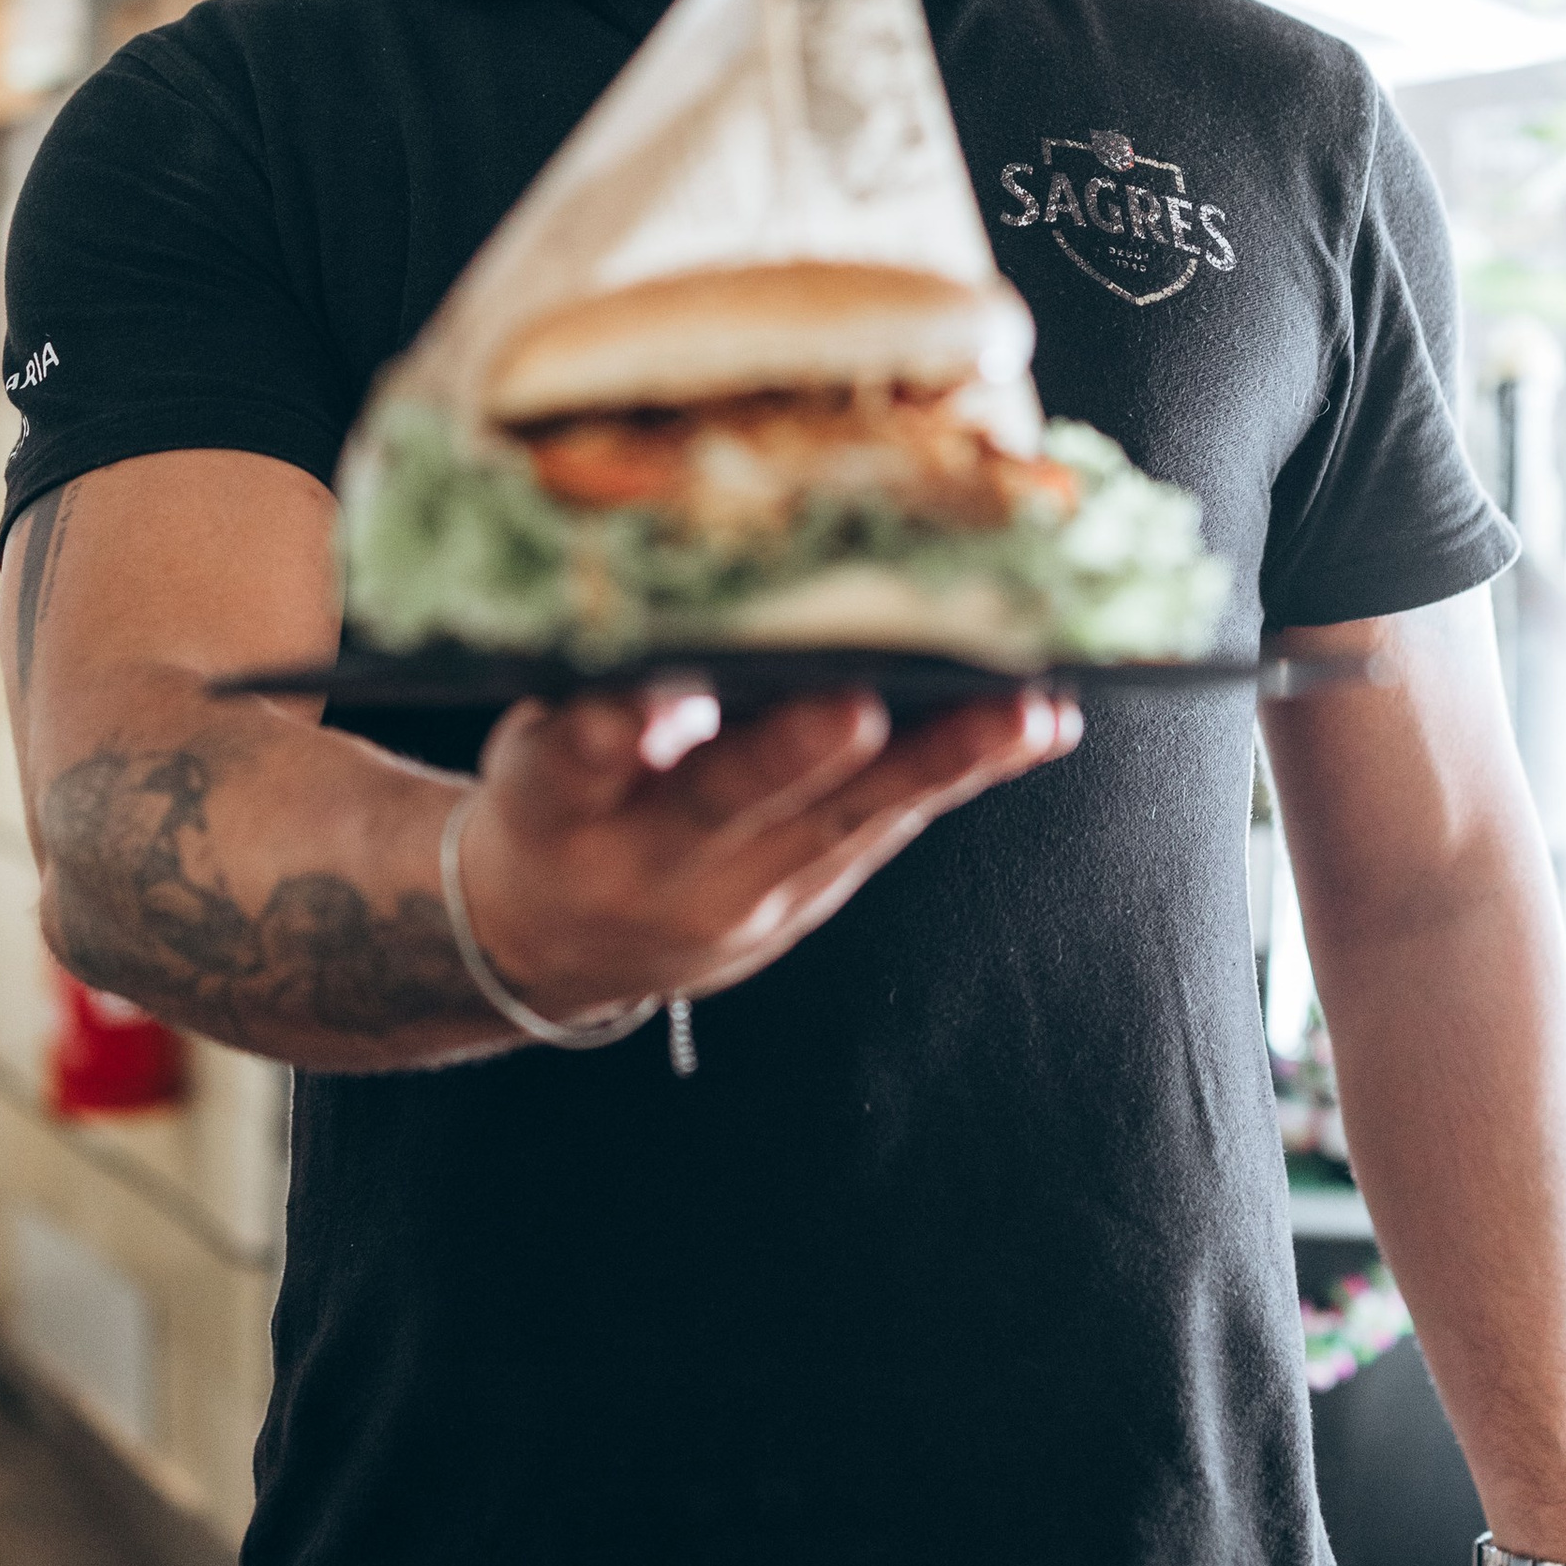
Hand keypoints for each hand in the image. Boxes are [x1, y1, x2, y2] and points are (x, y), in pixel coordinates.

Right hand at [462, 681, 1077, 1022]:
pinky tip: (1038, 727)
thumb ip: (585, 700)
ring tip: (1022, 713)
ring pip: (844, 820)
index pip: (575, 766)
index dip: (615, 734)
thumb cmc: (550, 798)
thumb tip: (666, 624)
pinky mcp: (807, 897)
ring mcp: (739, 892)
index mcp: (550, 806)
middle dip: (792, 758)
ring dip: (937, 762)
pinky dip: (963, 773)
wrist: (560, 941)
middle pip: (725, 803)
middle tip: (853, 708)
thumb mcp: (526, 745)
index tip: (654, 699)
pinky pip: (888, 829)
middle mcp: (648, 860)